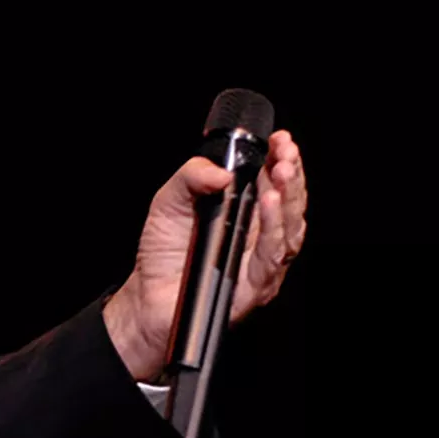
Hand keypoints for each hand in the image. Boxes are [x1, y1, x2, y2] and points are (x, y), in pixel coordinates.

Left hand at [104, 130, 308, 380]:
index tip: (281, 140)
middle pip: (288, 202)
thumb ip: (191, 178)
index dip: (281, 159)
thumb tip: (221, 171)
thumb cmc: (163, 252)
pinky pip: (270, 257)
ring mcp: (260, 262)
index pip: (273, 181)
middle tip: (286, 153)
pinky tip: (268, 206)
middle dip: (291, 174)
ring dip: (286, 199)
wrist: (147, 297)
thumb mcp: (170, 202)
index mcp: (245, 211)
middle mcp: (259, 235)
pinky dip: (272, 230)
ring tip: (280, 173)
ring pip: (288, 229)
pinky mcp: (254, 287)